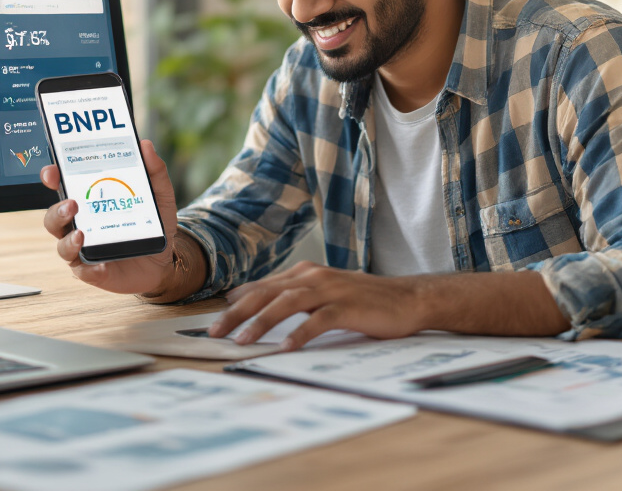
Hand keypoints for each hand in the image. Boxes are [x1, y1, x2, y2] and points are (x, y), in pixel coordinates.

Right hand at [39, 139, 179, 294]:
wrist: (166, 260)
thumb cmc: (153, 224)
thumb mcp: (159, 194)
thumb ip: (154, 171)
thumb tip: (146, 145)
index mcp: (89, 201)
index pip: (63, 187)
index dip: (52, 177)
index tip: (52, 171)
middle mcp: (80, 224)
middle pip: (54, 217)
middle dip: (57, 209)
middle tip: (72, 203)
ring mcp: (84, 250)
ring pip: (62, 245)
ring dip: (68, 240)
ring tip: (81, 234)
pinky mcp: (94, 272)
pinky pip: (84, 272)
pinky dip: (89, 269)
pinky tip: (99, 264)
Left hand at [208, 261, 429, 350]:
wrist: (408, 298)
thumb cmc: (364, 300)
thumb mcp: (324, 294)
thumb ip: (294, 296)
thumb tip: (257, 304)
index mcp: (305, 273)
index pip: (262, 287)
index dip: (236, 302)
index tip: (214, 318)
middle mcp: (313, 277)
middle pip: (266, 293)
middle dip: (237, 313)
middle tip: (214, 332)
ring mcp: (331, 290)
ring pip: (286, 303)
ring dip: (261, 322)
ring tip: (242, 341)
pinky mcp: (348, 307)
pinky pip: (319, 321)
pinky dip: (300, 334)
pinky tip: (285, 347)